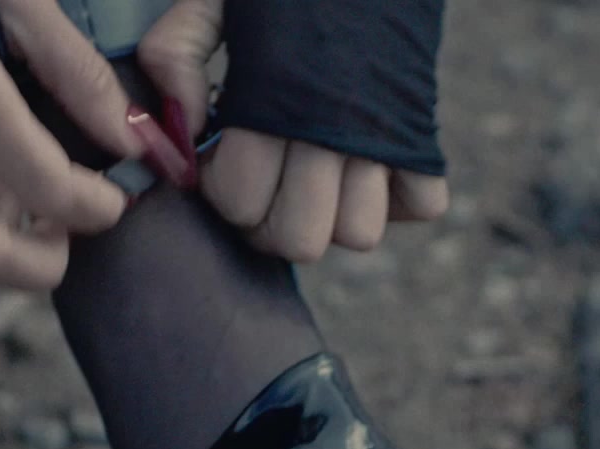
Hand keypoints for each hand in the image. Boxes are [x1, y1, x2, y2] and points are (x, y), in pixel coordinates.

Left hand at [139, 0, 449, 263]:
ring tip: (318, 177)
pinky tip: (370, 168)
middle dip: (272, 224)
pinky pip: (423, 203)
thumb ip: (176, 56)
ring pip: (360, 234)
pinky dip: (399, 196)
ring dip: (336, 216)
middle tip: (267, 185)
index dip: (224, 192)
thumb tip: (182, 131)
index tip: (225, 158)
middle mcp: (331, 131)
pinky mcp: (422, 136)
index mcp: (272, 102)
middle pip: (300, 240)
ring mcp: (384, 138)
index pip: (241, 202)